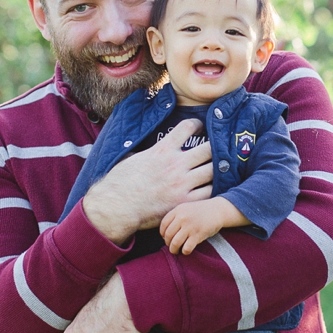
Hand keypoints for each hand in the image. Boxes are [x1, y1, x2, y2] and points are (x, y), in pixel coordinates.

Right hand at [82, 119, 212, 243]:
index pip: (187, 127)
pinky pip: (208, 192)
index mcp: (162, 149)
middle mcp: (176, 164)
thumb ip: (146, 152)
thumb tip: (142, 149)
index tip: (199, 127)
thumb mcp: (132, 158)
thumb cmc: (119, 183)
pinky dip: (211, 189)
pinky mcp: (184, 202)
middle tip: (215, 149)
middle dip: (214, 147)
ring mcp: (182, 183)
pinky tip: (208, 188)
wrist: (117, 207)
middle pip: (208, 148)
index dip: (196, 125)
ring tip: (215, 169)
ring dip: (216, 169)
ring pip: (213, 170)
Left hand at [160, 196, 243, 254]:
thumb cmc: (201, 211)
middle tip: (171, 246)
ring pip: (175, 243)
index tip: (165, 238)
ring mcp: (190, 226)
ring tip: (176, 251)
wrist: (218, 210)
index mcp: (178, 210)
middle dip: (168, 243)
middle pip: (168, 235)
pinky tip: (186, 250)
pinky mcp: (198, 234)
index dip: (162, 234)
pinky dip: (185, 251)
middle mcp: (182, 218)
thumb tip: (165, 234)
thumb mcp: (186, 208)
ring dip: (174, 250)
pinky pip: (187, 247)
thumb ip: (176, 217)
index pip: (163, 224)